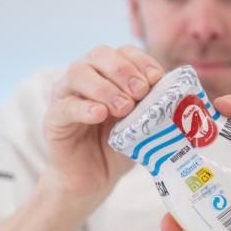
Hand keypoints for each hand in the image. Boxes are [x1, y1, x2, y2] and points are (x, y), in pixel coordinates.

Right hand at [43, 45, 164, 200]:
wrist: (94, 178)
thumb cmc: (119, 146)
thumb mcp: (141, 123)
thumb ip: (153, 106)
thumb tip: (176, 94)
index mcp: (108, 73)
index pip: (123, 52)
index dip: (141, 61)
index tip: (156, 78)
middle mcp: (85, 77)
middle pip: (99, 55)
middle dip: (123, 70)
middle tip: (141, 92)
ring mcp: (66, 95)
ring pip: (78, 74)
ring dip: (105, 87)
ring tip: (123, 108)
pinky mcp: (54, 118)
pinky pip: (66, 106)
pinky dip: (85, 107)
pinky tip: (100, 115)